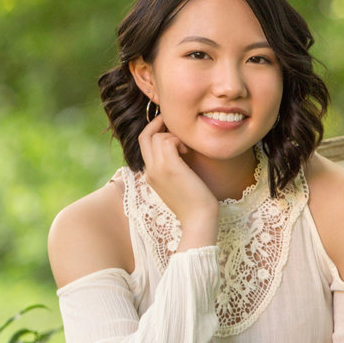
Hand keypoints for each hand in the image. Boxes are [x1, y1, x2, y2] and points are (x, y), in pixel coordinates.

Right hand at [138, 115, 218, 248]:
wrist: (199, 220)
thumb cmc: (195, 202)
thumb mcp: (179, 183)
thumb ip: (174, 167)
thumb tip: (181, 149)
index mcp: (151, 176)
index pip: (144, 145)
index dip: (154, 131)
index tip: (169, 128)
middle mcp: (150, 171)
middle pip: (143, 137)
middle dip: (157, 124)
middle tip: (173, 122)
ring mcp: (157, 170)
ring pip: (155, 137)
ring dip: (172, 136)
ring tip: (186, 149)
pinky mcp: (169, 168)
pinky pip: (166, 140)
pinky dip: (177, 140)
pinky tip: (188, 151)